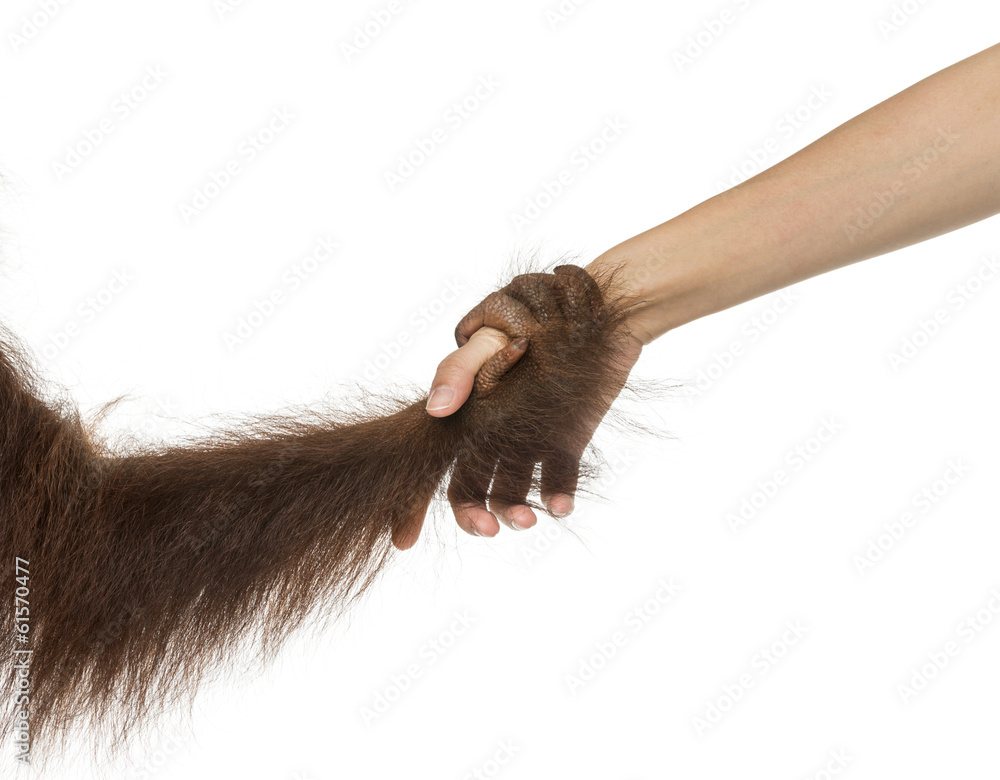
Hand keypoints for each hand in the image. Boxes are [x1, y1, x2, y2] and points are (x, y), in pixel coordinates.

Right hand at [390, 265, 641, 548]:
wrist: (590, 309)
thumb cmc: (527, 317)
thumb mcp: (486, 338)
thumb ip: (459, 371)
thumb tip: (436, 411)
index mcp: (463, 417)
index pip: (431, 467)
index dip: (413, 505)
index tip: (406, 540)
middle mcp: (492, 435)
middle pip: (471, 490)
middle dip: (476, 516)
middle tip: (490, 528)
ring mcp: (529, 440)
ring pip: (513, 491)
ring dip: (516, 510)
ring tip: (530, 518)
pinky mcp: (566, 441)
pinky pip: (558, 479)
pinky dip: (558, 496)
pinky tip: (559, 505)